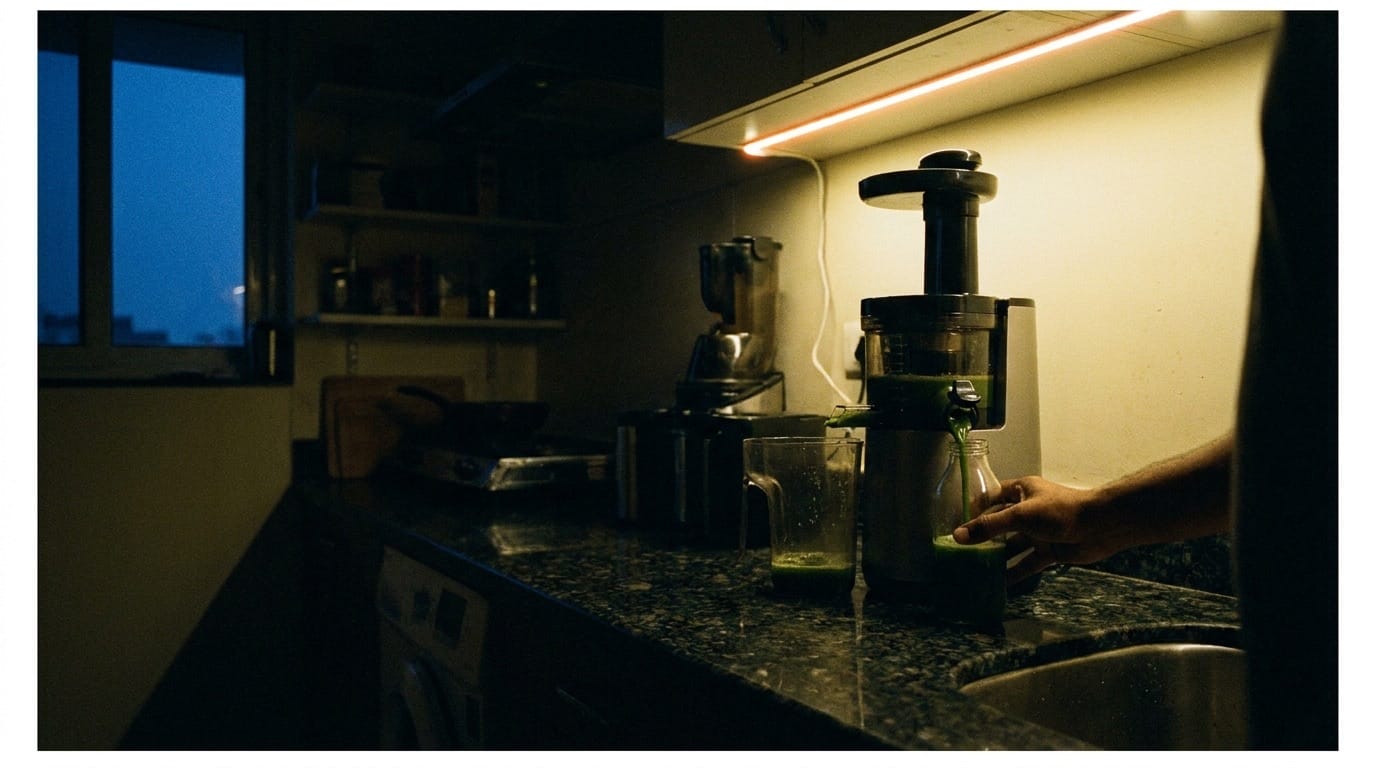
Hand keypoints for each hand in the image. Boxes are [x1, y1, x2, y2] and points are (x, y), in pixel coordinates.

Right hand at [953, 476, 1123, 583]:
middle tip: (961, 552)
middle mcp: (1028, 510)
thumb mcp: (1020, 516)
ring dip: (998, 557)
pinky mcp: (1049, 550)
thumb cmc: (1059, 511)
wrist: (1101, 526)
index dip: (975, 510)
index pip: (992, 497)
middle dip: (984, 537)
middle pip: (1000, 524)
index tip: (957, 526)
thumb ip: (989, 527)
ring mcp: (1039, 532)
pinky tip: (1001, 584)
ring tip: (976, 570)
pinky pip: (1028, 562)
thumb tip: (957, 537)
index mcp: (1022, 491)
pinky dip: (1016, 572)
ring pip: (1013, 545)